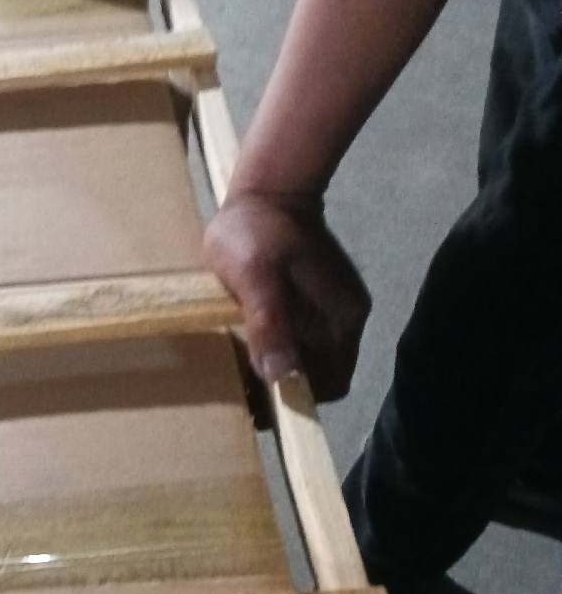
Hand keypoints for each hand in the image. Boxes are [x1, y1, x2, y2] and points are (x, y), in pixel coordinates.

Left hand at [203, 192, 370, 401]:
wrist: (269, 192)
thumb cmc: (256, 231)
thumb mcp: (254, 275)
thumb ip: (269, 324)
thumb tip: (283, 375)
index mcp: (340, 320)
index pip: (331, 384)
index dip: (298, 400)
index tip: (261, 401)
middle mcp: (347, 321)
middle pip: (324, 377)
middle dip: (289, 389)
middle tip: (246, 386)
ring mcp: (338, 311)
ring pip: (316, 361)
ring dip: (286, 370)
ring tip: (247, 366)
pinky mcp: (326, 301)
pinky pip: (310, 341)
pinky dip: (287, 350)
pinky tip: (258, 342)